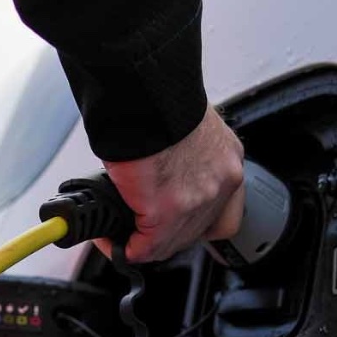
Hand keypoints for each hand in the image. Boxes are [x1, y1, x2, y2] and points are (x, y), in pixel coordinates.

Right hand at [94, 106, 244, 262]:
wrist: (145, 89)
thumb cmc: (158, 96)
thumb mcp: (186, 124)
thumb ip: (182, 152)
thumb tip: (158, 166)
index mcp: (226, 158)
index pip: (223, 211)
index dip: (195, 224)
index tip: (177, 224)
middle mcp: (221, 182)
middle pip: (195, 233)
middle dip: (164, 235)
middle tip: (139, 230)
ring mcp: (198, 200)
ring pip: (171, 244)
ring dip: (142, 244)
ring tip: (120, 236)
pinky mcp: (167, 211)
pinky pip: (145, 247)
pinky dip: (123, 246)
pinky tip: (110, 239)